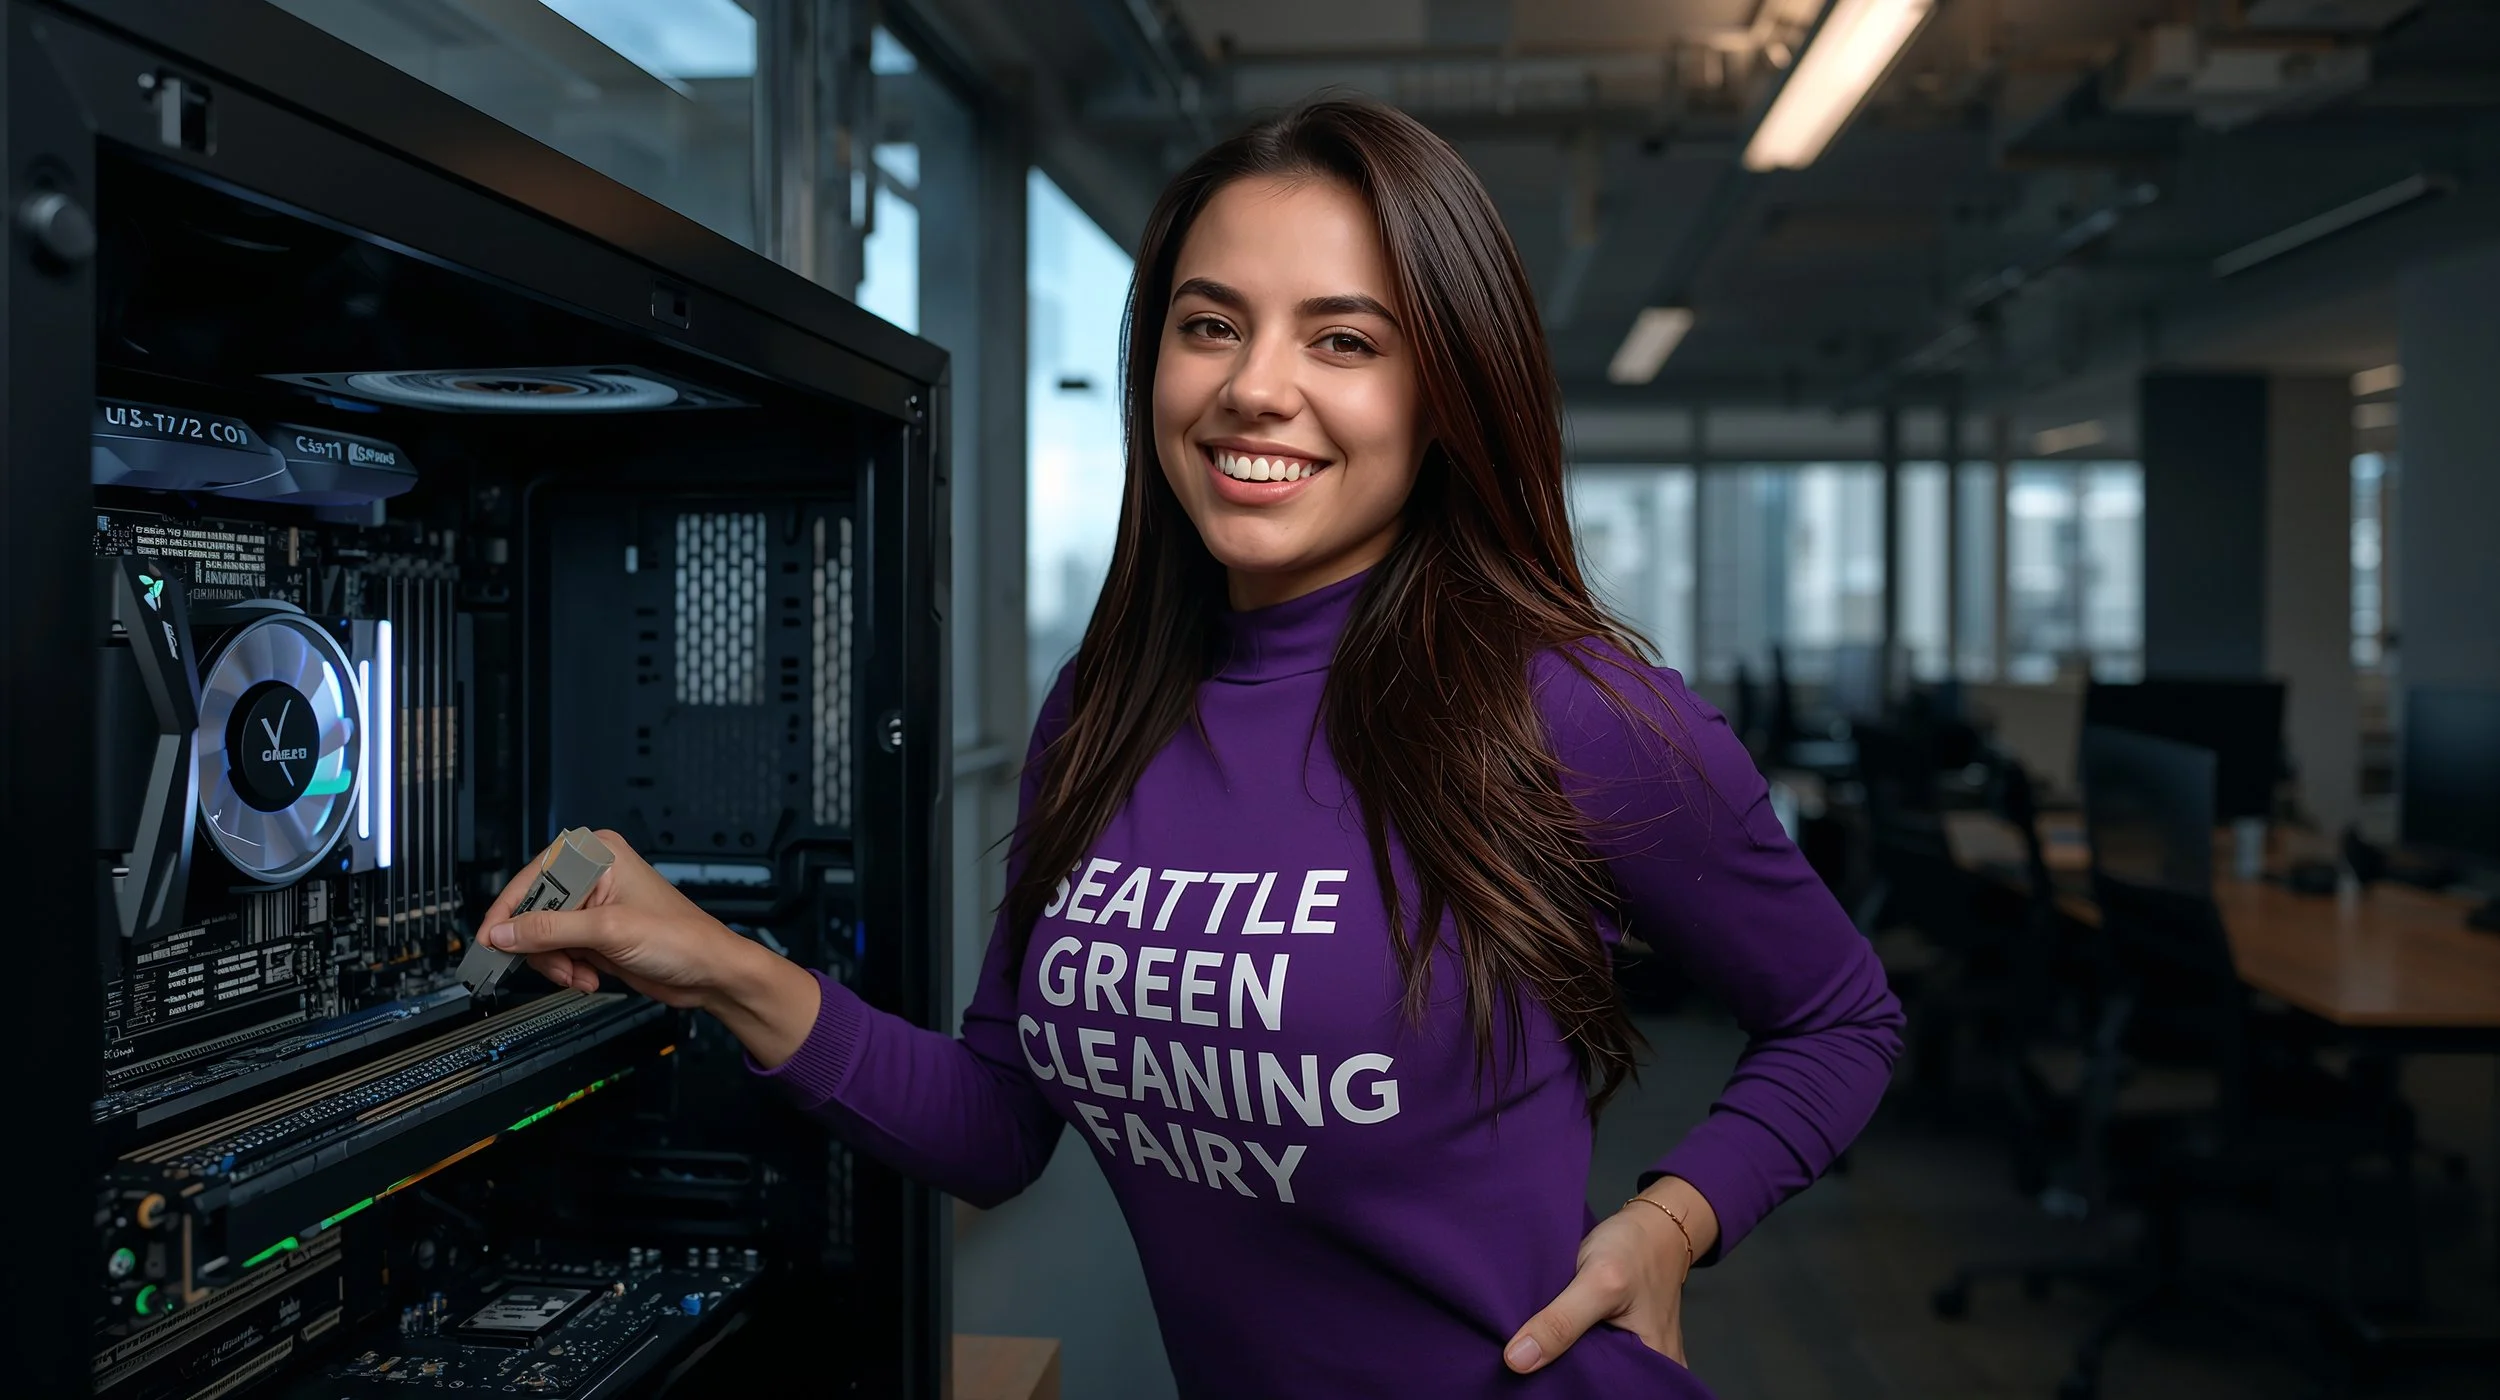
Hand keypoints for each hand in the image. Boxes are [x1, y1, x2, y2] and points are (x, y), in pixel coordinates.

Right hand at [475, 829, 820, 1064]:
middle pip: (532, 910)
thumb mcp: (609, 931)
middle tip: (555, 965)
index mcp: (596, 854)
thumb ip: (551, 931)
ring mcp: (592, 907)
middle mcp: (592, 875)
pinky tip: (589, 977)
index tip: (491, 942)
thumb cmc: (681, 938)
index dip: (508, 913)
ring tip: (580, 974)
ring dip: (556, 963)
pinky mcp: (595, 934)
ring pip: (542, 937)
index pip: (532, 878)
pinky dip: (567, 970)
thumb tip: (504, 933)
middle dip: (541, 946)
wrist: (710, 973)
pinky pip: (558, 952)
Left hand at [1503, 1177, 1718, 1374]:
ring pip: (1584, 1367)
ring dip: (1558, 1359)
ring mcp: (1629, 1353)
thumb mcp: (1598, 1282)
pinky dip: (1562, 1343)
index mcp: (1653, 1367)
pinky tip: (1542, 1335)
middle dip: (1560, 1375)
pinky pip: (1582, 1349)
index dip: (1567, 1388)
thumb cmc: (1636, 1249)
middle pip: (1593, 1385)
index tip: (1529, 1378)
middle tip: (1524, 1358)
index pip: (1602, 1394)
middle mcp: (1645, 1368)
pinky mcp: (1612, 1337)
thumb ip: (1561, 1321)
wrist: (1650, 1223)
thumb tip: (1519, 1359)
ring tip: (1531, 1347)